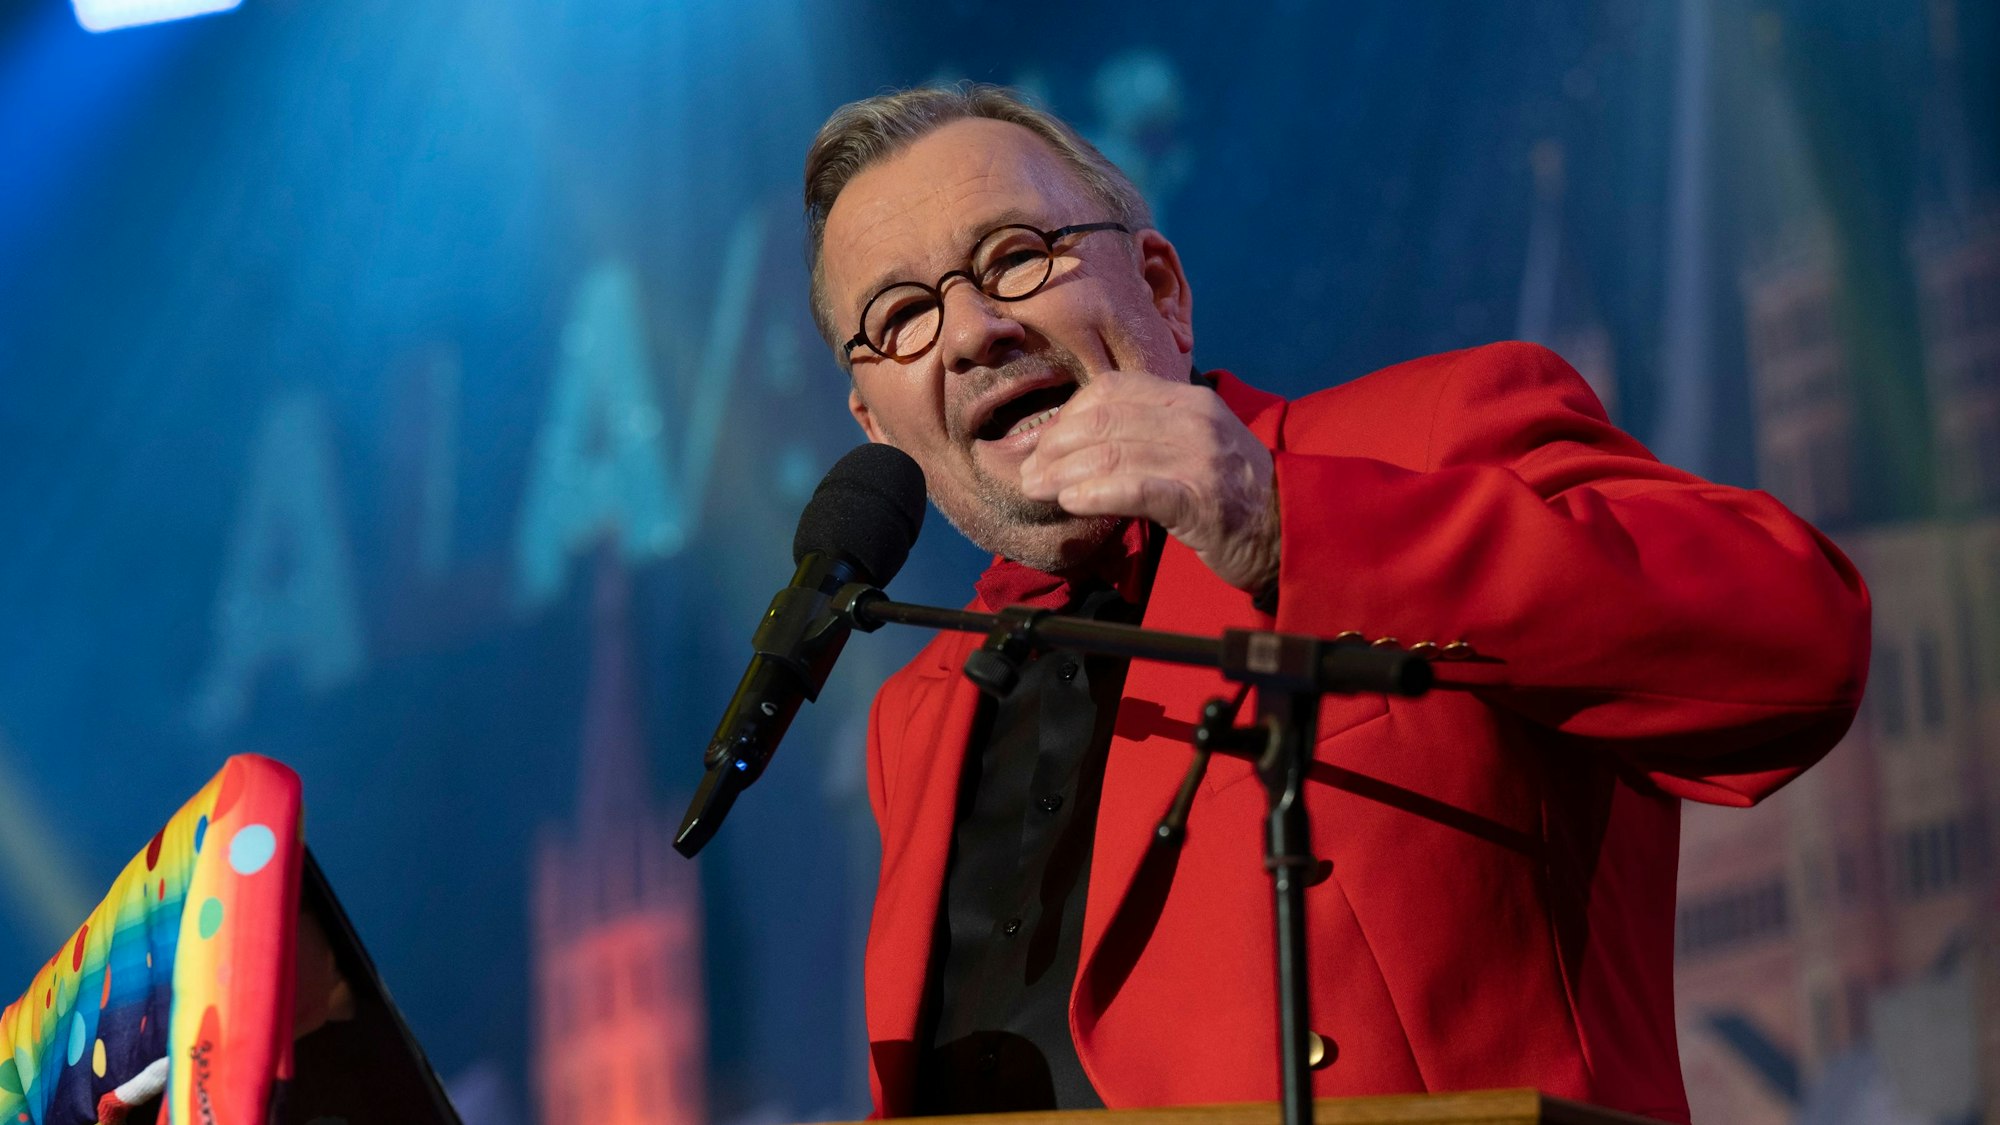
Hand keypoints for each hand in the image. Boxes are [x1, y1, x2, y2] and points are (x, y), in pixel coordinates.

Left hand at [1020, 369, 1278, 591]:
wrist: (1287, 530)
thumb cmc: (1231, 493)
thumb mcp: (1193, 444)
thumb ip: (1147, 433)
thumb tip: (1080, 442)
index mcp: (1188, 400)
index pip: (1112, 390)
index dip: (1067, 415)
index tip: (1042, 443)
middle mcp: (1194, 420)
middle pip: (1104, 420)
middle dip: (1056, 446)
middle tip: (1029, 472)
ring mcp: (1199, 458)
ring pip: (1113, 452)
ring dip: (1064, 473)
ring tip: (1037, 488)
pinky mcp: (1200, 499)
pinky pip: (1136, 489)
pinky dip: (1097, 493)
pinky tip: (1071, 502)